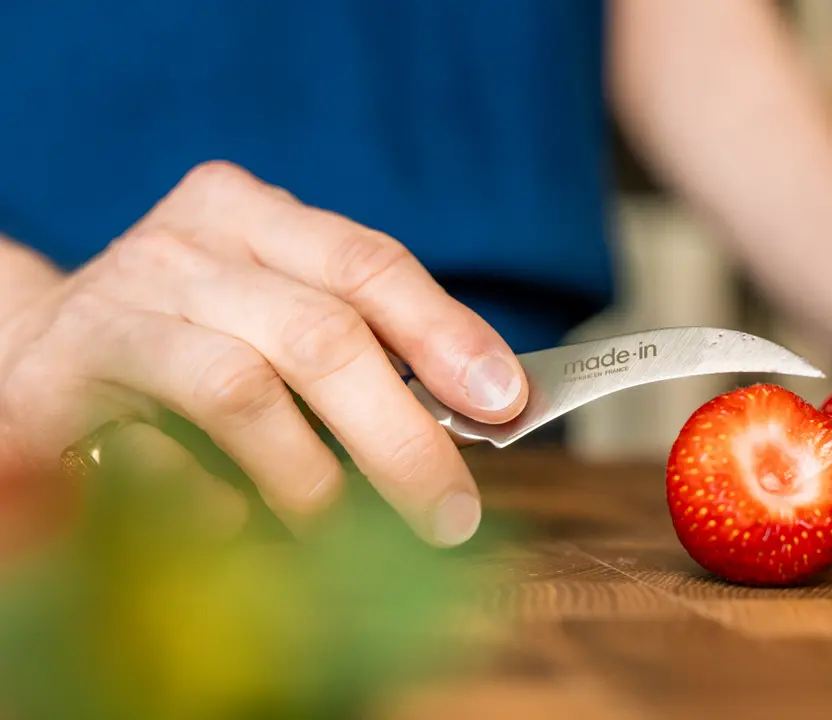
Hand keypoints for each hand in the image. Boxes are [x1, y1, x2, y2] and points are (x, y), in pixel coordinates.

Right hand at [0, 161, 526, 545]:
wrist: (26, 352)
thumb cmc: (184, 338)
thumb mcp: (271, 309)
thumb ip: (360, 340)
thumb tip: (481, 405)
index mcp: (245, 213)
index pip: (367, 263)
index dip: (445, 333)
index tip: (506, 400)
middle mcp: (179, 249)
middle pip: (320, 333)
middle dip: (401, 435)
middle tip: (450, 511)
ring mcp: (113, 313)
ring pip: (244, 391)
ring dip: (314, 479)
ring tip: (348, 533)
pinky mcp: (51, 391)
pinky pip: (156, 461)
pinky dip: (213, 504)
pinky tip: (234, 521)